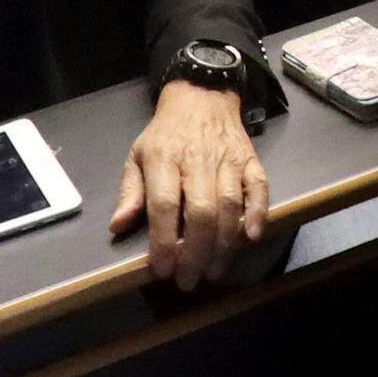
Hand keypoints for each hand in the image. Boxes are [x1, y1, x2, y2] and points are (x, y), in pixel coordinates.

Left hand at [110, 82, 270, 291]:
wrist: (202, 96)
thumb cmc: (166, 134)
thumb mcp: (137, 155)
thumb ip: (130, 192)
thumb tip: (118, 226)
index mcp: (164, 159)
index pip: (165, 205)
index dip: (164, 241)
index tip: (162, 269)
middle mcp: (198, 160)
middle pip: (201, 212)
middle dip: (195, 252)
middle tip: (189, 280)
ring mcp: (228, 160)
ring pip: (230, 205)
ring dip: (223, 243)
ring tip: (213, 270)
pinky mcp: (250, 160)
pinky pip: (259, 188)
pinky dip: (259, 212)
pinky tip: (252, 236)